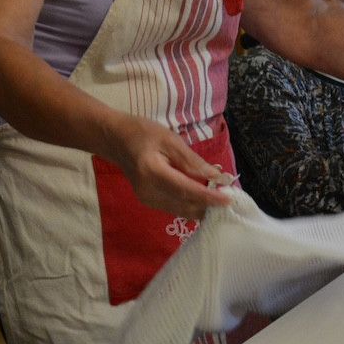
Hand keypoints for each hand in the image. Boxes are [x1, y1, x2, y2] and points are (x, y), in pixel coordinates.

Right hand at [106, 114, 231, 219]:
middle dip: (208, 205)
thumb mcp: (170, 139)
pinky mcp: (148, 201)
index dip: (208, 197)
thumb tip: (215, 176)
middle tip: (228, 199)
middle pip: (184, 205)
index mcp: (152, 172)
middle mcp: (148, 191)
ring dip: (201, 207)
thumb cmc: (142, 133)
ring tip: (218, 200)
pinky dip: (190, 205)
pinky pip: (174, 207)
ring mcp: (146, 199)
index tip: (228, 199)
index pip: (186, 190)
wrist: (115, 140)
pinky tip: (202, 200)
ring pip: (180, 210)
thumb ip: (192, 160)